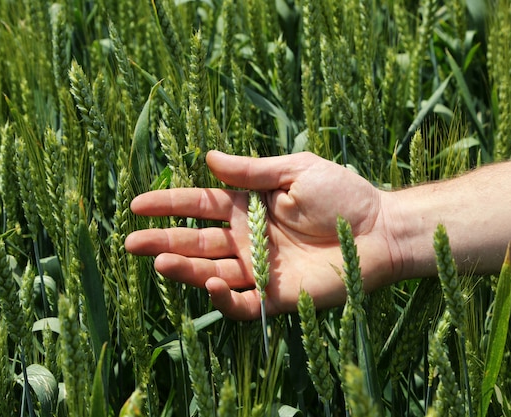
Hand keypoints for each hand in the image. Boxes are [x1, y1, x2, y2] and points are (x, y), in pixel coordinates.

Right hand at [124, 151, 400, 319]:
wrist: (380, 229)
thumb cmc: (343, 194)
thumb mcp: (295, 170)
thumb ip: (252, 171)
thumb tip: (209, 157)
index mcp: (248, 207)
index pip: (199, 205)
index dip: (168, 204)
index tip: (137, 204)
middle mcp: (248, 240)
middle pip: (196, 242)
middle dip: (162, 241)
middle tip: (130, 242)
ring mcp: (260, 269)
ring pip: (212, 273)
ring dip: (185, 270)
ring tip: (160, 262)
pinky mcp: (277, 296)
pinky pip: (244, 304)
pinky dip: (225, 299)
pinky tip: (214, 284)